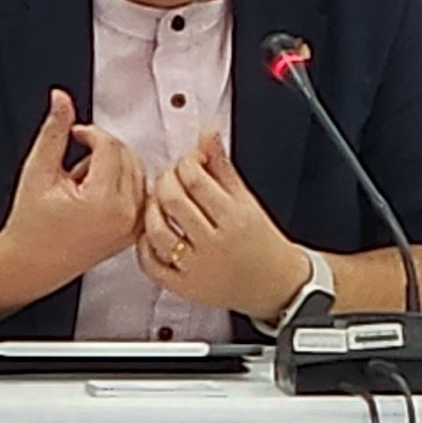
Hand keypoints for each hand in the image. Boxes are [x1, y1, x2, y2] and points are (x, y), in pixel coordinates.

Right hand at [0, 90, 146, 293]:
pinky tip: (94, 195)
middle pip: (128, 156)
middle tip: (73, 162)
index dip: (89, 133)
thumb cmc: (29, 225)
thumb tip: (61, 98)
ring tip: (80, 182)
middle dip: (101, 149)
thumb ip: (54, 131)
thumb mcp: (38, 171)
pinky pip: (139, 193)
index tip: (72, 134)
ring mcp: (132, 227)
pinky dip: (122, 185)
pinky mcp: (132, 234)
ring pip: (137, 172)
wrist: (28, 265)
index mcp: (104, 201)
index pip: (110, 146)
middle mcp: (125, 216)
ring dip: (112, 166)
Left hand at [139, 132, 309, 319]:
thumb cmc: (263, 242)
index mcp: (234, 217)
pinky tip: (152, 233)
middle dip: (165, 181)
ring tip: (159, 202)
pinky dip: (145, 245)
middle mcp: (215, 243)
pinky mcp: (185, 287)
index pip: (196, 180)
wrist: (277, 285)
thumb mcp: (247, 200)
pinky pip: (152, 265)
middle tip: (170, 178)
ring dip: (151, 210)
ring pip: (158, 231)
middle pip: (173, 201)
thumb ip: (223, 167)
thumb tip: (207, 135)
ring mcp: (198, 267)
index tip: (189, 162)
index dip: (185, 163)